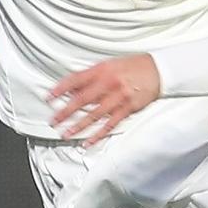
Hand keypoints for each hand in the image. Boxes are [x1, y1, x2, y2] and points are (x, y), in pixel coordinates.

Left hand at [46, 53, 161, 144]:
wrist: (157, 70)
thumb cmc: (131, 66)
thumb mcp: (109, 65)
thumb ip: (91, 76)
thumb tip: (72, 89)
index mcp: (101, 70)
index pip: (76, 79)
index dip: (61, 89)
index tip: (49, 98)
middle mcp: (109, 83)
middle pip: (82, 99)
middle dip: (66, 111)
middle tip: (53, 121)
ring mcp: (119, 96)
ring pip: (95, 114)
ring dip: (79, 125)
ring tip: (66, 134)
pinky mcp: (128, 108)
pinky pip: (111, 123)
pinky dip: (99, 134)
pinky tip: (88, 141)